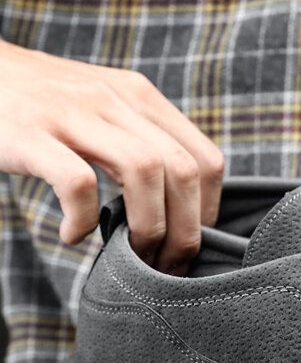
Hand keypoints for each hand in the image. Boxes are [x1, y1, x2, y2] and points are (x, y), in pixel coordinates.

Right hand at [0, 40, 224, 273]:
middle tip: (167, 265)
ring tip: (130, 255)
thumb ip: (142, 143)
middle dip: (185, 232)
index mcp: (140, 97)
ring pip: (144, 172)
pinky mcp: (29, 132)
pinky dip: (84, 219)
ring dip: (147, 228)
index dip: (209, 213)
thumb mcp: (103, 109)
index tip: (193, 244)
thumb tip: (182, 210)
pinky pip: (78, 182)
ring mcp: (71, 112)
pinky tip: (73, 234)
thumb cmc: (41, 107)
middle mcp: (114, 98)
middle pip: (183, 172)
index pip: (207, 160)